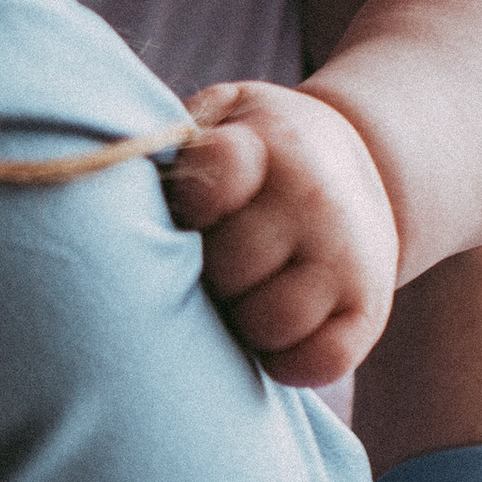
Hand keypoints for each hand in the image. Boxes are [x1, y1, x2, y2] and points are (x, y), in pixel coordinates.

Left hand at [164, 79, 397, 385]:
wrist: (361, 157)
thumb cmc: (255, 150)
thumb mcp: (218, 119)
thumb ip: (170, 143)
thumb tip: (112, 199)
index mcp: (268, 142)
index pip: (213, 182)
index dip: (188, 207)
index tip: (188, 212)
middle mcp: (315, 197)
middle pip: (228, 269)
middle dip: (207, 273)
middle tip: (210, 259)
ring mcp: (348, 254)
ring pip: (269, 324)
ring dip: (242, 320)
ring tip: (241, 292)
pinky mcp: (369, 307)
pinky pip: (318, 362)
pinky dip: (286, 362)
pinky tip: (273, 332)